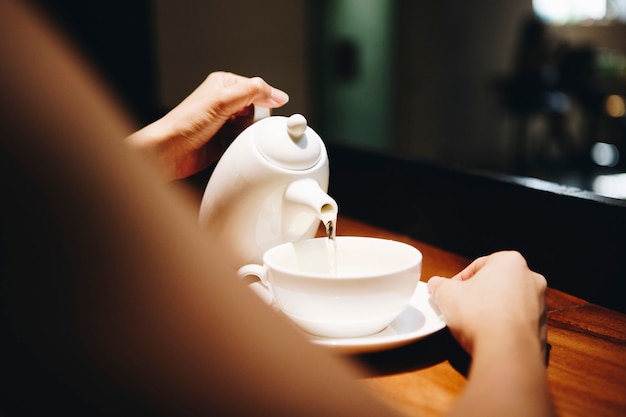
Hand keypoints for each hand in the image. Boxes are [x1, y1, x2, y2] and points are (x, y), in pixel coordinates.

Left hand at [126, 72, 288, 180]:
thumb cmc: (184, 124)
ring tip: (234, 137)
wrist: (169, 152)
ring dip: (248, 135)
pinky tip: (233, 147)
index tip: (263, 114)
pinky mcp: (224, 141)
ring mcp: (225, 122)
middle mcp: (225, 102)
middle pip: (258, 110)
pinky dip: (243, 147)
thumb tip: (276, 93)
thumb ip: (251, 92)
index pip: (257, 89)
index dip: (263, 102)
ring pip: (252, 128)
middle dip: (254, 121)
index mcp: (224, 84)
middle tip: (240, 126)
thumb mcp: (221, 101)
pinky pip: (245, 143)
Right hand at [427, 251, 546, 355]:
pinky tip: (489, 337)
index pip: (477, 266)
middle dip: (478, 295)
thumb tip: (436, 286)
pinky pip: (517, 324)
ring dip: (491, 311)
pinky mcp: (543, 329)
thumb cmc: (479, 314)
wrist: (506, 350)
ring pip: (508, 304)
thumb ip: (439, 286)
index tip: (449, 294)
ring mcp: (540, 305)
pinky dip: (504, 328)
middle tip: (460, 308)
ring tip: (473, 326)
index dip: (458, 281)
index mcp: (510, 261)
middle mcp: (531, 279)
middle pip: (496, 284)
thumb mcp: (446, 294)